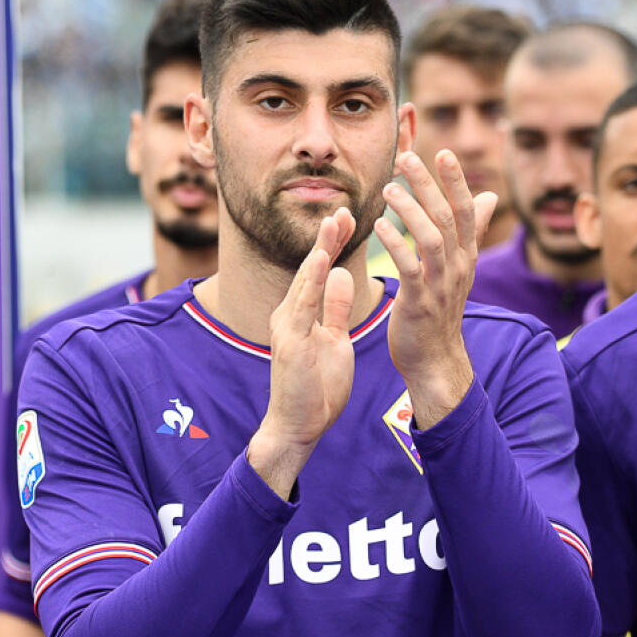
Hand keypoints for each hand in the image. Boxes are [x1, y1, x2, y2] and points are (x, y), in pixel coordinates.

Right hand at [247, 208, 356, 498]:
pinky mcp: (290, 342)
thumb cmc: (316, 388)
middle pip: (312, 267)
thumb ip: (336, 308)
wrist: (298, 427)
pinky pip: (303, 306)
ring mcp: (288, 326)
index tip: (349, 217)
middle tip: (344, 209)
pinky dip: (312, 280)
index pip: (320, 270)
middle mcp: (291, 313)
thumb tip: (343, 275)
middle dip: (328, 238)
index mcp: (303, 313)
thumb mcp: (334, 340)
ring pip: (305, 280)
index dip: (333, 243)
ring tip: (334, 222)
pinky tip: (321, 259)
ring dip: (320, 250)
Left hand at [374, 150, 496, 428]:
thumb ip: (472, 232)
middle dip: (428, 185)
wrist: (435, 360)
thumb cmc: (441, 310)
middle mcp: (458, 267)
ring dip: (410, 209)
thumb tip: (488, 197)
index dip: (456, 181)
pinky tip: (379, 225)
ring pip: (431, 238)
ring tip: (389, 187)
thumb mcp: (460, 269)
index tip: (443, 152)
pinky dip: (395, 244)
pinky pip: (410, 268)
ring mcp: (441, 286)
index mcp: (467, 257)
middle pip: (447, 217)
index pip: (467, 211)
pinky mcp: (420, 303)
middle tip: (407, 157)